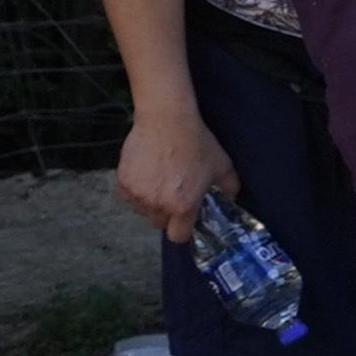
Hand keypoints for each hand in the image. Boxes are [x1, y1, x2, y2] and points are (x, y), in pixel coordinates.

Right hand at [112, 106, 238, 242]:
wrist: (166, 119)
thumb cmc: (196, 142)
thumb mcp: (222, 165)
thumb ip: (230, 187)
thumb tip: (233, 199)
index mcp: (183, 206)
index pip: (178, 236)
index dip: (182, 228)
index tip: (183, 218)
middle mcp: (158, 205)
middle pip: (159, 222)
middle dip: (165, 213)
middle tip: (171, 194)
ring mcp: (138, 194)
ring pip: (142, 209)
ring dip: (148, 201)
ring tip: (157, 179)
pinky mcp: (122, 182)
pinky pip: (127, 195)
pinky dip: (134, 189)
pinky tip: (144, 173)